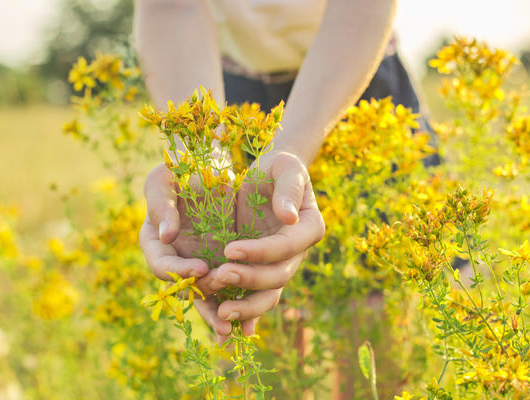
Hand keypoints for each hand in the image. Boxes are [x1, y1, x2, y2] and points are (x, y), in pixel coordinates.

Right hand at [139, 164, 236, 335]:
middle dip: (200, 298)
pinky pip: (226, 291)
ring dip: (215, 313)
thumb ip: (160, 204)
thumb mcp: (164, 178)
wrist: (211, 170)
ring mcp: (197, 265)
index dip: (178, 271)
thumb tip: (166, 235)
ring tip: (229, 328)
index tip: (201, 268)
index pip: (161, 264)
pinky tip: (247, 324)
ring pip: (204, 297)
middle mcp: (174, 259)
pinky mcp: (220, 267)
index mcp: (154, 242)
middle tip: (220, 304)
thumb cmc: (180, 170)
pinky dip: (234, 306)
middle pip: (182, 288)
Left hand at [196, 152, 324, 341]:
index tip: (229, 249)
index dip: (260, 252)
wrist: (266, 177)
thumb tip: (289, 217)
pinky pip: (252, 295)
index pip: (286, 247)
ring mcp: (279, 265)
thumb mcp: (285, 168)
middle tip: (220, 277)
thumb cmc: (278, 168)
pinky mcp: (259, 270)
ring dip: (247, 306)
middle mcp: (297, 253)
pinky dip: (241, 310)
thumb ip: (289, 190)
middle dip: (250, 280)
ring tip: (222, 313)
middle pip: (278, 276)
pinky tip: (222, 322)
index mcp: (308, 228)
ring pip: (268, 295)